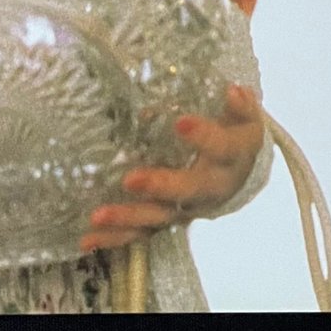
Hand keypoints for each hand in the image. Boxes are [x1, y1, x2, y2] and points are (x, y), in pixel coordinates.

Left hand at [80, 84, 264, 252]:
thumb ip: (238, 104)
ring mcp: (187, 208)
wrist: (240, 173)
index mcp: (232, 158)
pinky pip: (141, 232)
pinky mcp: (166, 219)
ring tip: (97, 216)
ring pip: (159, 217)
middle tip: (131, 180)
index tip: (181, 122)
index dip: (204, 137)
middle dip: (160, 186)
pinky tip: (87, 240)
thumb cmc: (234, 133)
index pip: (222, 148)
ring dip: (128, 217)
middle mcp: (211, 188)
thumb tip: (232, 90)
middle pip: (187, 191)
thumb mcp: (243, 116)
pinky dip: (114, 238)